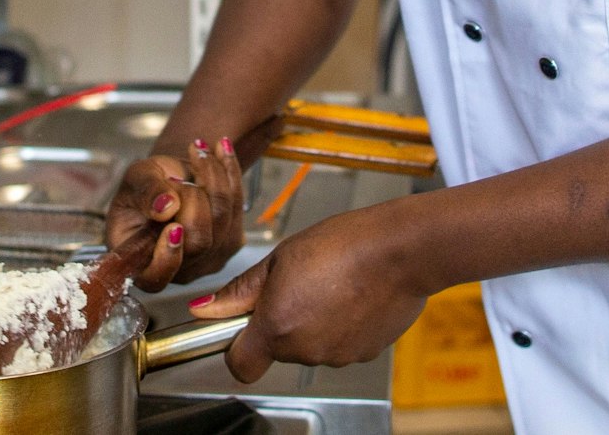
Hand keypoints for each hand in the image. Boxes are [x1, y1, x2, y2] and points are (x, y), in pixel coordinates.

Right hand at [105, 137, 246, 290]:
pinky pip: (238, 207)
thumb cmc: (144, 185)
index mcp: (140, 262)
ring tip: (198, 149)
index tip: (173, 226)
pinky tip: (220, 149)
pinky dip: (230, 173)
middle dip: (192, 197)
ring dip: (213, 176)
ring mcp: (207, 260)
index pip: (156, 277)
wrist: (169, 179)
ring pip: (223, 221)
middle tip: (175, 173)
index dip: (168, 256)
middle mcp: (177, 270)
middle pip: (198, 242)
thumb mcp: (135, 179)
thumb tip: (166, 207)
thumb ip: (146, 193)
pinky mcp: (230, 242)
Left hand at [187, 201, 430, 383]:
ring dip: (312, 322)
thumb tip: (205, 309)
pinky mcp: (363, 354)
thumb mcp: (281, 258)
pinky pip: (339, 344)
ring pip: (309, 346)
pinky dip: (340, 326)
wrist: (402, 250)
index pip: (240, 364)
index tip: (243, 324)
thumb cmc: (344, 244)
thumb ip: (241, 291)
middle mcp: (305, 350)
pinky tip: (351, 296)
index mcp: (277, 326)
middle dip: (281, 321)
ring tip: (331, 285)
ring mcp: (337, 356)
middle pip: (277, 350)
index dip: (237, 346)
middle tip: (298, 284)